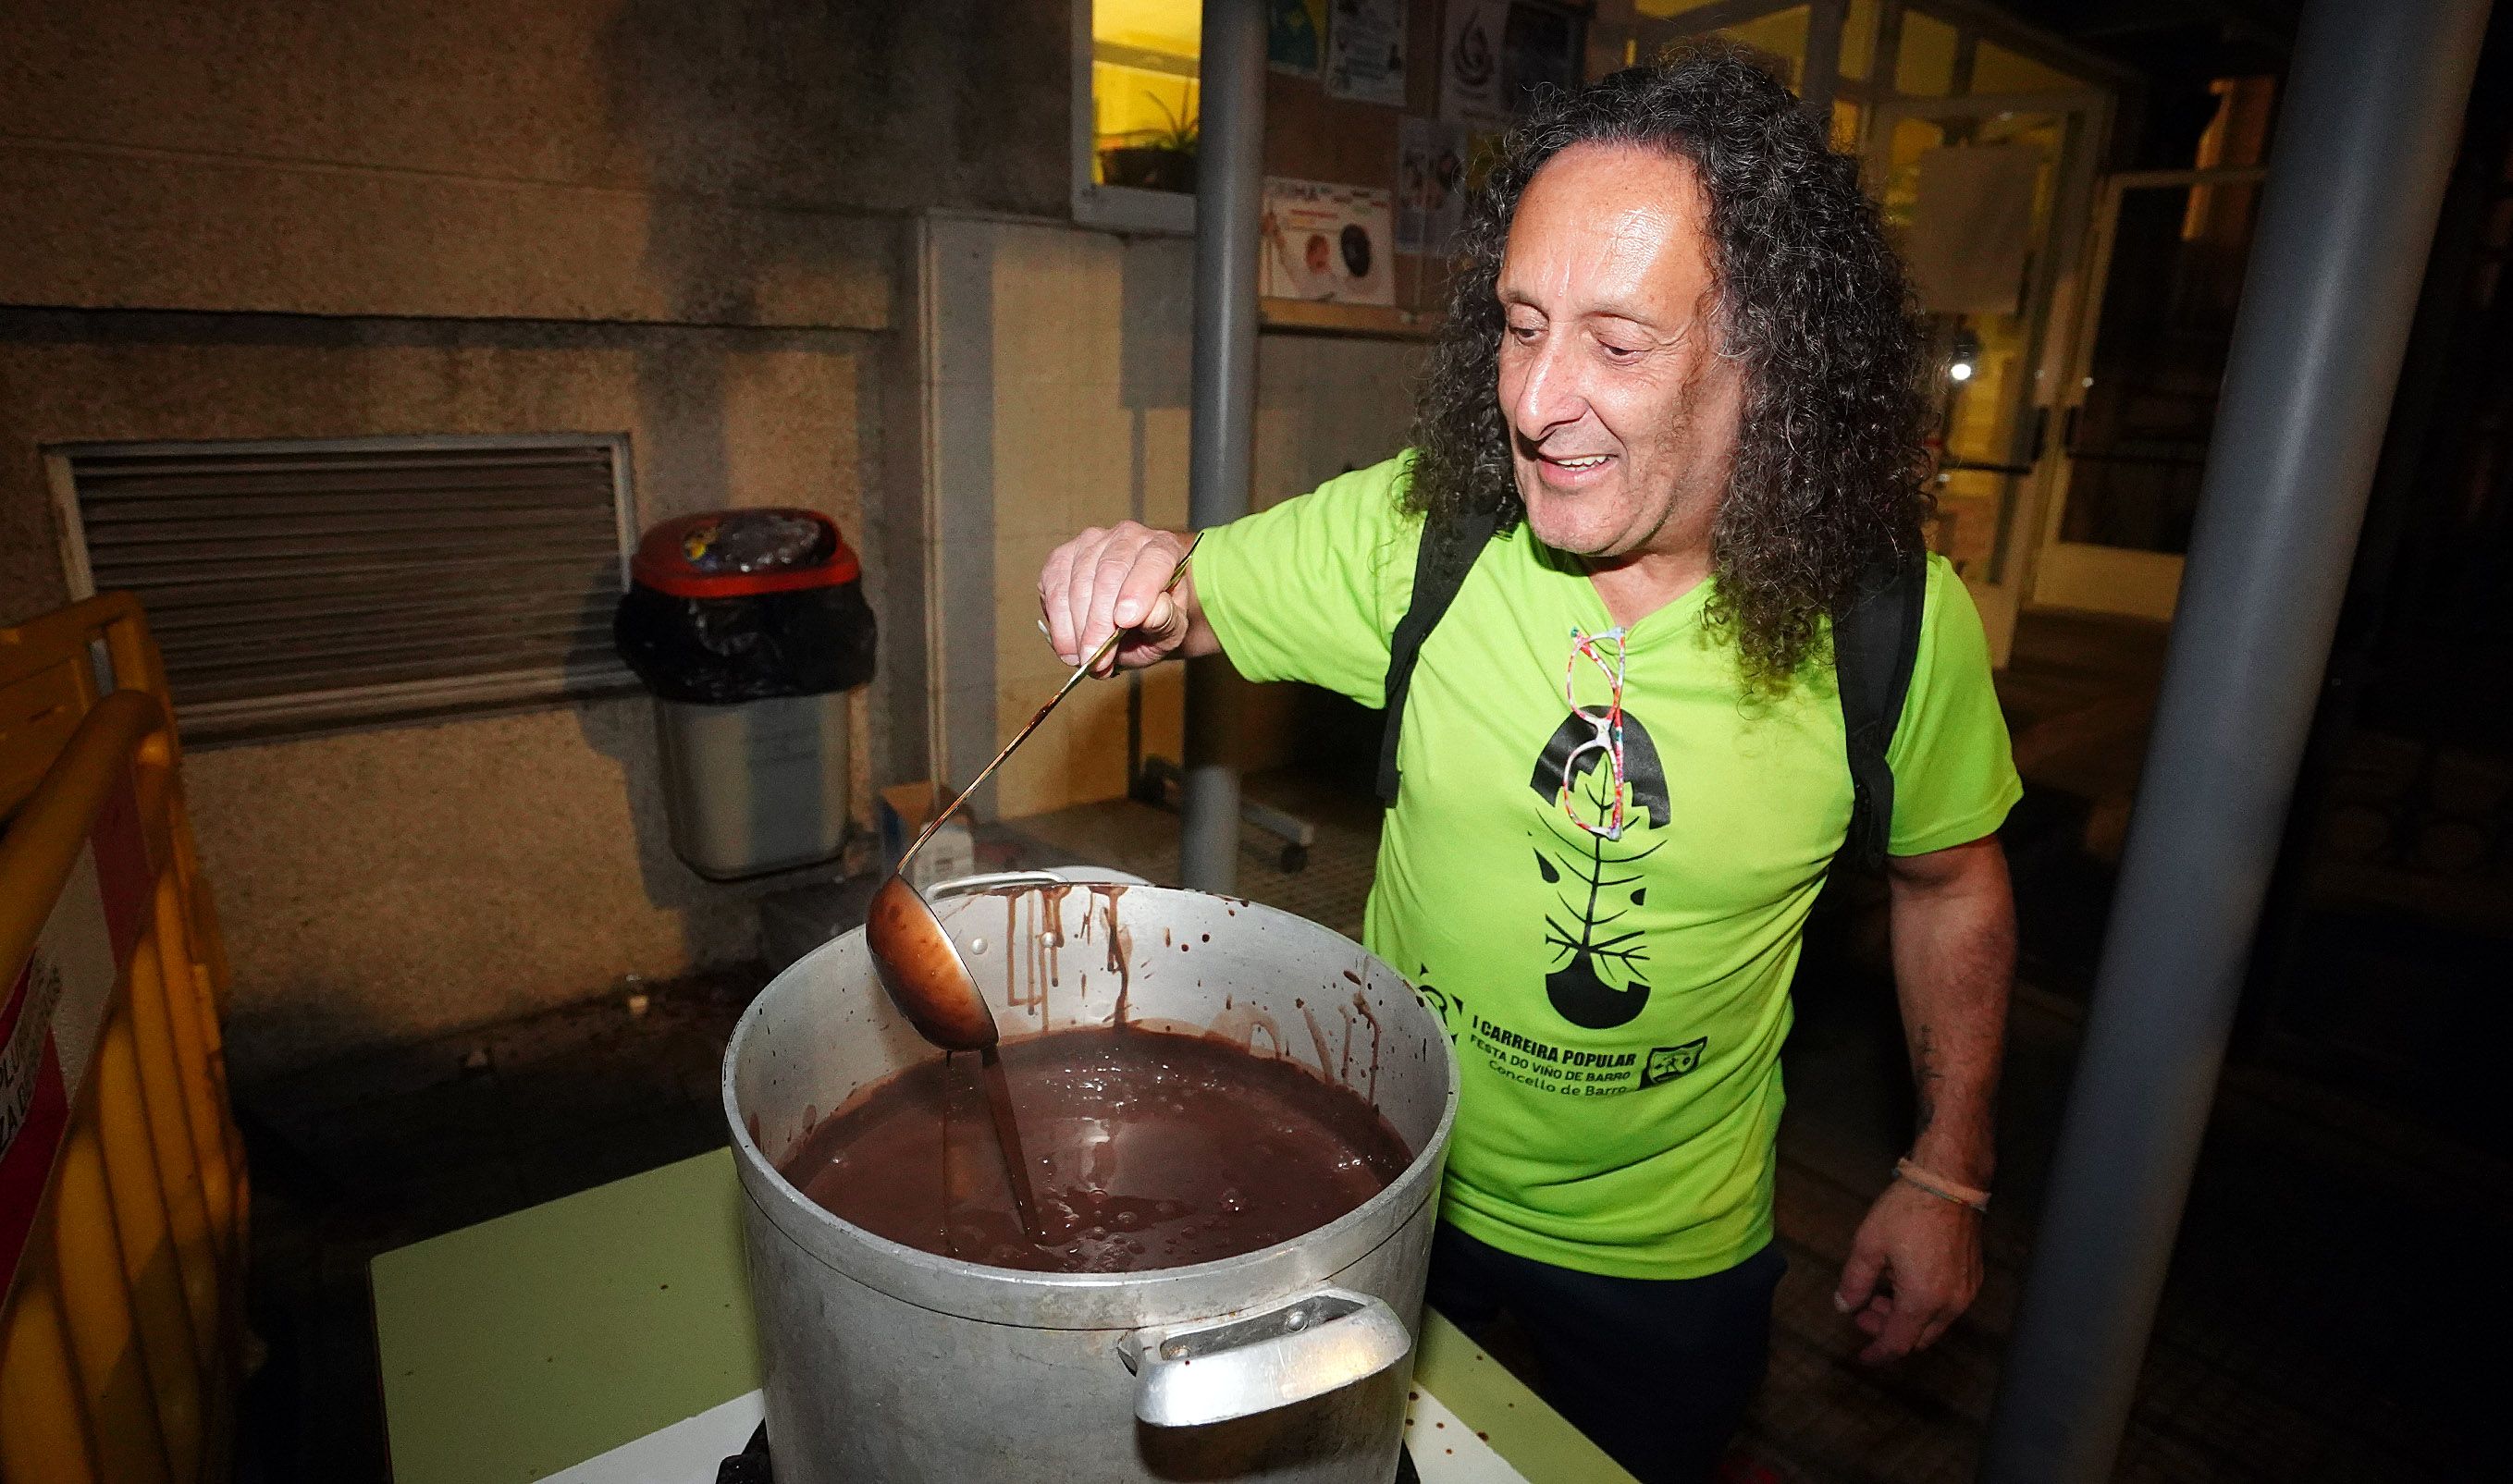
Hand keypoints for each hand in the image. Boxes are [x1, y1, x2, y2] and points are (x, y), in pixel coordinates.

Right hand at [1038, 522, 1196, 675]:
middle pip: (1109, 573)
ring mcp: (1090, 543)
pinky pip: (1053, 589)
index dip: (1139, 589)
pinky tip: (1070, 646)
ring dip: (1077, 628)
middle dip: (1099, 622)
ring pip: (1077, 582)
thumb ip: (1167, 620)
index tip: (1126, 621)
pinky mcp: (1061, 558)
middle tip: (1097, 661)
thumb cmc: (1156, 619)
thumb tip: (1152, 612)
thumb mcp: (1172, 629)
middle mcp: (1126, 537)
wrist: (1135, 614)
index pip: (1155, 560)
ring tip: (1086, 659)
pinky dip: (1059, 623)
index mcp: (1164, 548)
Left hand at [1832, 1178, 1982, 1363]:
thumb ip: (1855, 1281)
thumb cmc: (1908, 1210)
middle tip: (1864, 1313)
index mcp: (1922, 1300)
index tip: (1861, 1357)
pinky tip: (1905, 1281)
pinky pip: (1947, 1306)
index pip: (1897, 1343)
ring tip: (1881, 1294)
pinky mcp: (1974, 1277)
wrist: (1950, 1181)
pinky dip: (1924, 1305)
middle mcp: (1950, 1304)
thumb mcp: (1869, 1244)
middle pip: (1918, 1338)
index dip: (1876, 1354)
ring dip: (1906, 1317)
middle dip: (1888, 1331)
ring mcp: (1967, 1291)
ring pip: (1933, 1323)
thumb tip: (1844, 1306)